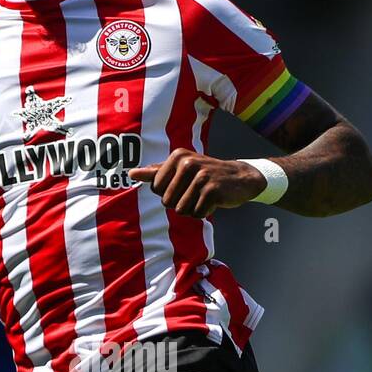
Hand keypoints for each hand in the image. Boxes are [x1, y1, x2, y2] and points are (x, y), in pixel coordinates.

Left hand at [129, 150, 267, 217]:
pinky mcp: (213, 191)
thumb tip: (131, 173)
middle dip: (180, 203)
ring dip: (193, 209)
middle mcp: (188, 163)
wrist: (240, 177)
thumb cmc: (205, 174)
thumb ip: (155, 172)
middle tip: (195, 192)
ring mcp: (201, 176)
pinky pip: (197, 214)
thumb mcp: (181, 168)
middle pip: (167, 201)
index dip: (168, 193)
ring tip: (204, 197)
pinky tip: (213, 201)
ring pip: (182, 210)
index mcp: (178, 156)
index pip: (156, 189)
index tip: (183, 185)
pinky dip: (204, 212)